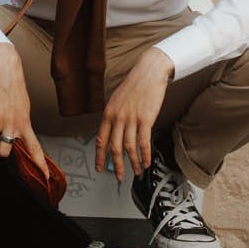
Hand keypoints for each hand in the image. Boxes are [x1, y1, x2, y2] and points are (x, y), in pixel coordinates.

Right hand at [0, 41, 49, 179]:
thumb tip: (11, 134)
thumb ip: (18, 121)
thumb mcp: (21, 105)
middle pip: (4, 152)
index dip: (40, 165)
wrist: (4, 66)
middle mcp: (15, 123)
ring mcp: (2, 118)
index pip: (35, 147)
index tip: (46, 179)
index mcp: (25, 122)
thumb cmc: (12, 84)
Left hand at [95, 47, 174, 181]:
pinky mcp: (145, 119)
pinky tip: (146, 162)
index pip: (101, 139)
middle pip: (114, 147)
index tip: (99, 167)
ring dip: (133, 163)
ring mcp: (131, 118)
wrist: (149, 72)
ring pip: (129, 148)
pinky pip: (143, 142)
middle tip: (118, 176)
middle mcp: (117, 117)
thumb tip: (113, 132)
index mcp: (108, 113)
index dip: (99, 156)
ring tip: (136, 171)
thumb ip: (114, 116)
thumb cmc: (135, 85)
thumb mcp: (117, 99)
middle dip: (115, 165)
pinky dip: (145, 155)